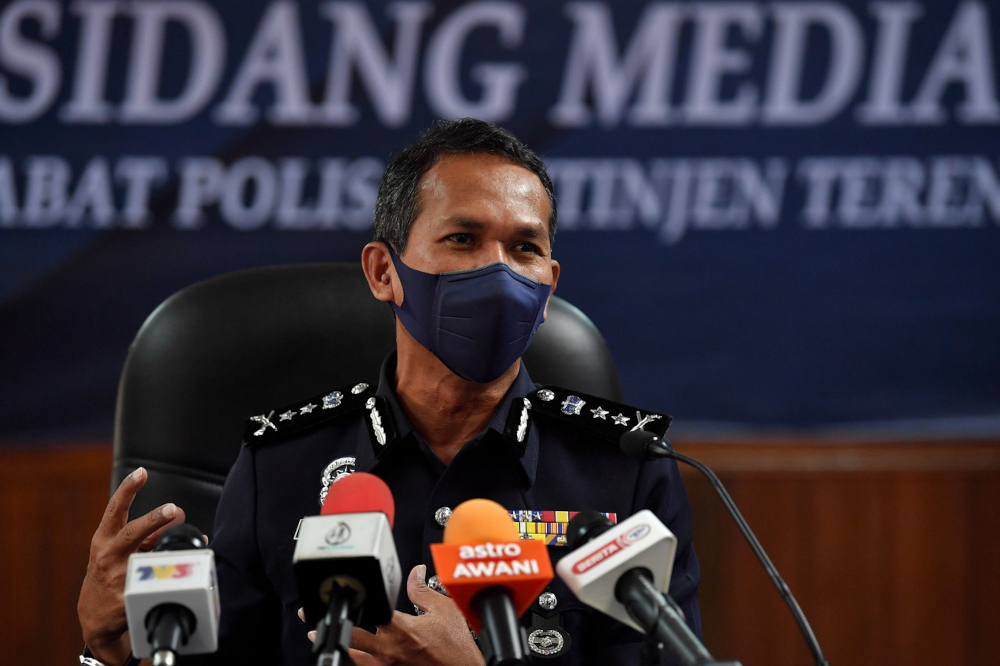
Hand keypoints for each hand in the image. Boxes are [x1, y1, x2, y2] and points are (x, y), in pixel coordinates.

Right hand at [78, 467, 185, 665]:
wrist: (95, 615)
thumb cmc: (111, 572)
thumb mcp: (123, 548)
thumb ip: (149, 530)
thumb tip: (178, 513)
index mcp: (105, 539)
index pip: (114, 510)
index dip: (127, 489)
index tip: (141, 472)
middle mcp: (109, 556)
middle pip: (131, 534)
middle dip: (152, 520)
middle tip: (172, 509)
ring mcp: (117, 579)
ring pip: (149, 561)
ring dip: (174, 552)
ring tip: (195, 542)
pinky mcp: (128, 601)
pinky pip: (157, 585)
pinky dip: (177, 577)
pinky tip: (190, 572)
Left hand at [349, 565, 484, 665]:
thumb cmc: (455, 646)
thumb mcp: (443, 610)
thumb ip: (422, 590)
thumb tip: (414, 572)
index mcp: (400, 628)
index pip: (371, 611)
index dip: (361, 601)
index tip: (357, 597)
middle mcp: (389, 650)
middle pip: (351, 637)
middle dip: (345, 627)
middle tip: (342, 622)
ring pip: (354, 657)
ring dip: (350, 647)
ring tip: (347, 639)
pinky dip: (362, 659)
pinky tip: (367, 653)